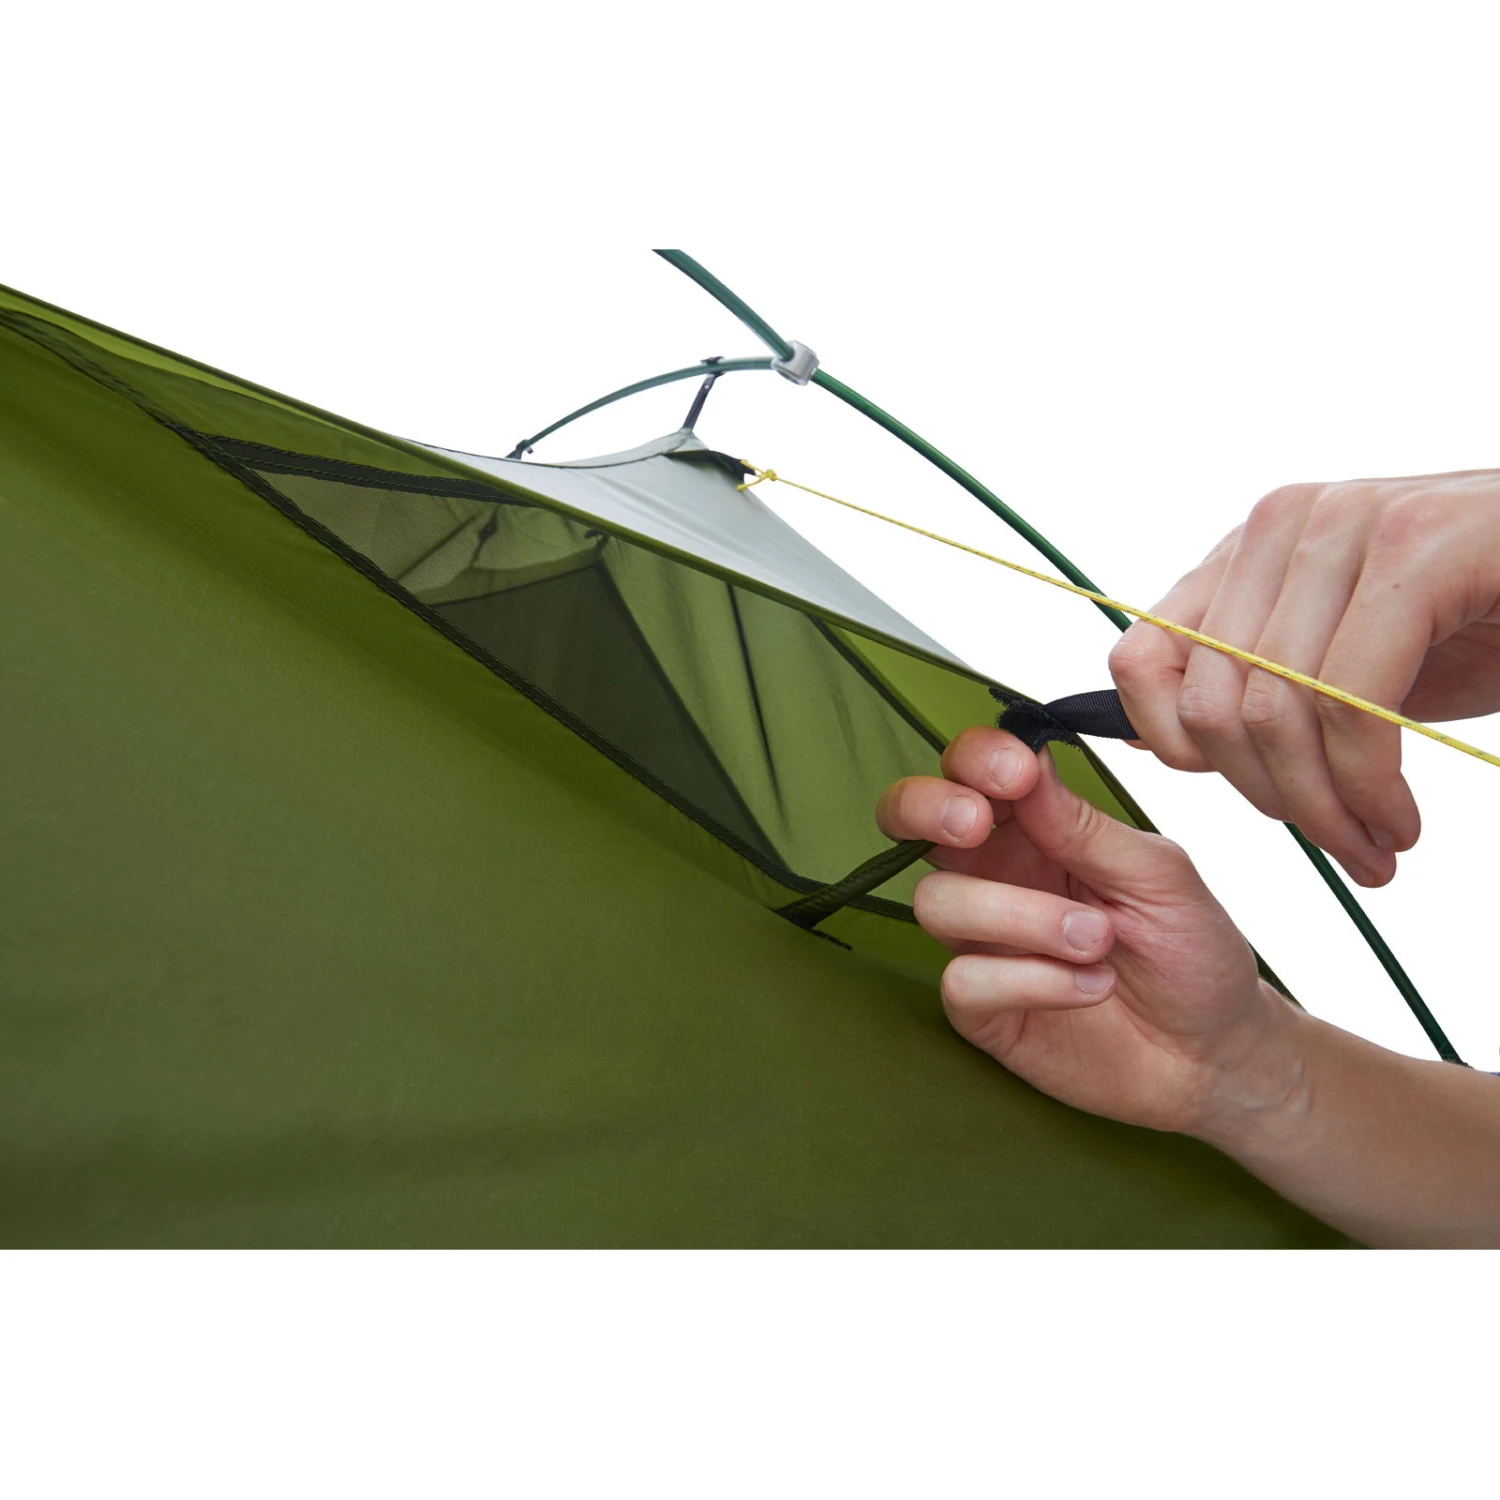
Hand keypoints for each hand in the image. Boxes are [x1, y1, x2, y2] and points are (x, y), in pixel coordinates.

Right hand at [876, 727, 1296, 1135]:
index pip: (970, 769)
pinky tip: (1089, 987)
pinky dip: (1031, 980)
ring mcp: (980, 941)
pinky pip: (962, 980)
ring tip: (1098, 940)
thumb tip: (1029, 757)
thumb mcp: (1157, 875)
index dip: (975, 758)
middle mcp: (994, 875)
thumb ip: (1084, 825)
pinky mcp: (980, 1009)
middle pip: (907, 817)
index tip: (1016, 773)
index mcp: (1034, 827)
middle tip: (976, 823)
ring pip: (936, 901)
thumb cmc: (1190, 951)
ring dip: (1021, 916)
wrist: (1211, 1054)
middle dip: (927, 808)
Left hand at [1108, 471, 1499, 885]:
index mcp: (1248, 549)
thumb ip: (1256, 685)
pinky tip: (1402, 820)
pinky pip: (1350, 701)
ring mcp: (1346, 525)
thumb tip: (1156, 742)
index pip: (1140, 662)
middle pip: (1211, 702)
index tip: (1254, 799)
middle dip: (1273, 800)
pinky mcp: (1417, 546)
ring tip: (1379, 845)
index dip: (1175, 750)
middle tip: (1343, 845)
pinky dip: (1369, 786)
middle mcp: (1282, 524)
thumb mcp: (1345, 659)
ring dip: (1327, 809)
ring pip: (1274, 710)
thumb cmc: (1479, 621)